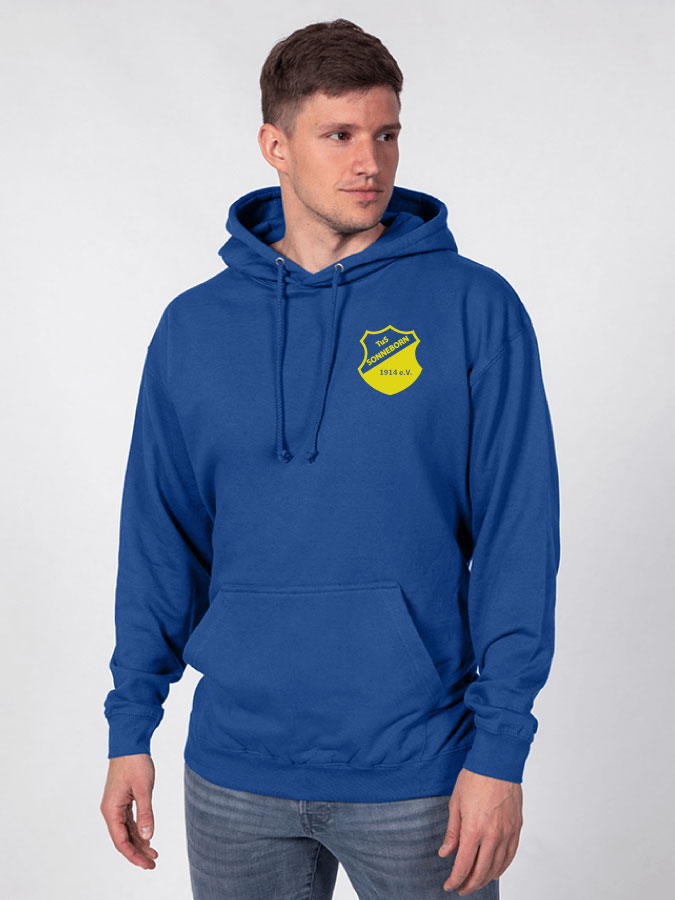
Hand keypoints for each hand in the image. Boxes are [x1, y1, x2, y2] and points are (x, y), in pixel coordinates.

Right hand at [100, 753, 158, 868]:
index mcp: (111, 809)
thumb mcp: (143, 788)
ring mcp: (116, 805)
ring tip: (153, 853)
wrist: (129, 743)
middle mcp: (110, 810)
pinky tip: (147, 837)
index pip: (120, 840)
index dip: (133, 855)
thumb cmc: (135, 763)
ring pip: (126, 831)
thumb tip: (148, 836)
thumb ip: (145, 813)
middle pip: (123, 838)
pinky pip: (129, 821)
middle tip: (153, 863)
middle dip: (137, 852)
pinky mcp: (122, 800)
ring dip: (139, 842)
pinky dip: (138, 830)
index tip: (147, 864)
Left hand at [438, 767, 521, 894]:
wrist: (497, 762)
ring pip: (497, 867)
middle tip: (461, 888)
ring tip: (476, 882)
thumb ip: (452, 832)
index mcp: (474, 830)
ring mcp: (507, 833)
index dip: (455, 880)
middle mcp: (492, 836)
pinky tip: (495, 871)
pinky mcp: (516, 827)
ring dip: (485, 879)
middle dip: (469, 884)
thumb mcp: (455, 803)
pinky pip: (510, 855)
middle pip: (481, 871)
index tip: (449, 886)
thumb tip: (445, 852)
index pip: (463, 866)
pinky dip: (502, 867)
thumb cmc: (474, 778)